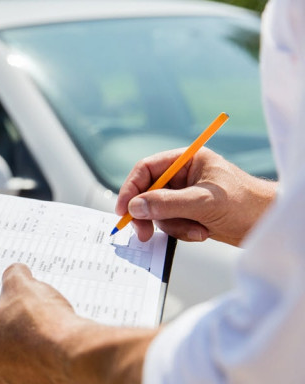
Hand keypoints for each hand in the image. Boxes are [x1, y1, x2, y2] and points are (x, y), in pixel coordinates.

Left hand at [0, 264, 153, 383]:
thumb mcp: (21, 285)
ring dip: (23, 342)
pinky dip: (41, 357)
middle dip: (5, 324)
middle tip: (21, 308)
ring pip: (12, 356)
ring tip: (42, 325)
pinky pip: (33, 368)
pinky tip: (54, 341)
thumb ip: (13, 276)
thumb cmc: (40, 323)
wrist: (75, 354)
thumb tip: (16, 273)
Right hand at [116, 148, 276, 245]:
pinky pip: (171, 223)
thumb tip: (135, 207)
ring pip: (159, 212)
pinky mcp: (190, 213)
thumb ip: (167, 203)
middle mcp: (184, 175)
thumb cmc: (246, 204)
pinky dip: (182, 231)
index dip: (131, 188)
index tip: (124, 210)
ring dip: (173, 225)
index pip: (147, 169)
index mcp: (188, 160)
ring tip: (196, 230)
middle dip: (149, 214)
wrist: (269, 225)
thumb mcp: (203, 202)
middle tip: (143, 233)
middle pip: (148, 192)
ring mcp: (186, 195)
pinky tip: (202, 232)